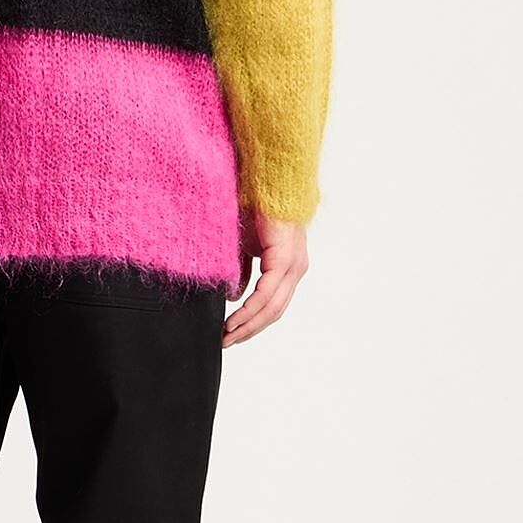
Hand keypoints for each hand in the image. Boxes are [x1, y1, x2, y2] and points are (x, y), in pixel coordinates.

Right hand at [223, 211, 308, 347]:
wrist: (265, 181)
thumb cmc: (255, 206)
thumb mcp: (244, 246)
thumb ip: (242, 272)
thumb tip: (235, 296)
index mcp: (288, 265)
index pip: (273, 304)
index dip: (253, 323)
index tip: (232, 334)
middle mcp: (295, 268)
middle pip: (274, 311)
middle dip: (249, 330)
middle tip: (227, 342)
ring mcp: (294, 264)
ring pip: (273, 306)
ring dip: (249, 324)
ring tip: (228, 334)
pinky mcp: (285, 258)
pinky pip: (267, 291)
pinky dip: (251, 307)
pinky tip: (235, 316)